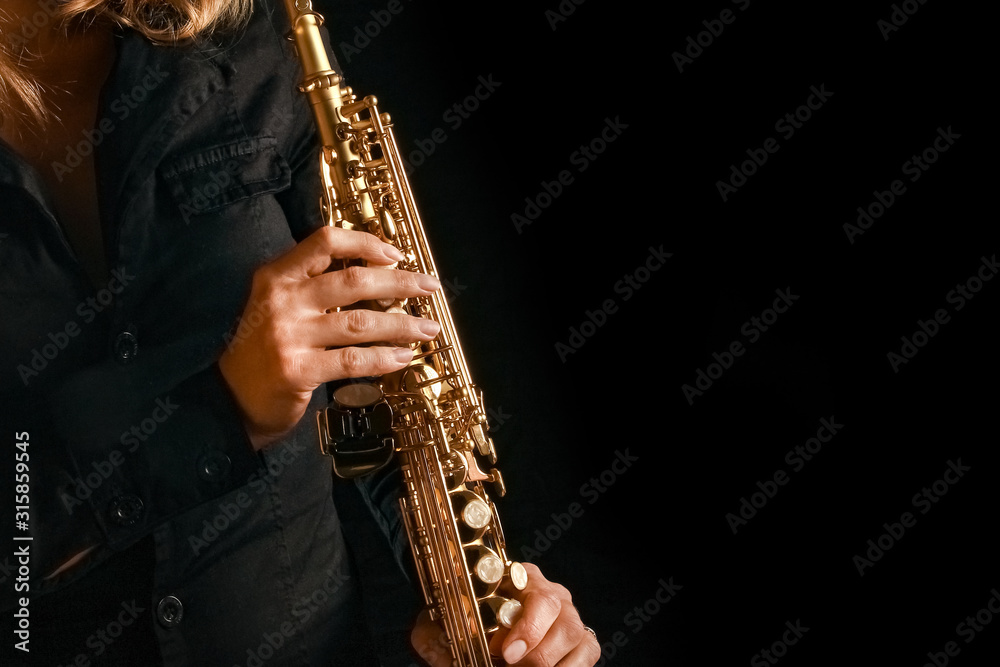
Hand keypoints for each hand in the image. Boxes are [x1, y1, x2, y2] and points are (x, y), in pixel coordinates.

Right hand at [218, 226, 440, 449]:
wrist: (228, 399)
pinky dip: (382, 358)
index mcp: (276, 276)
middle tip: (430, 287)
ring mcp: (289, 335)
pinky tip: (402, 357)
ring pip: (359, 322)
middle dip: (400, 283)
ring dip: (401, 325)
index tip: (396, 254)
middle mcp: (282, 300)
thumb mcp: (277, 305)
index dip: (365, 243)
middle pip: (353, 280)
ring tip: (428, 327)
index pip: (324, 241)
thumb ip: (313, 285)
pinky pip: (351, 361)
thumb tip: (375, 273)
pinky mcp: (297, 369)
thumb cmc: (262, 350)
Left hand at [411, 563, 600, 665]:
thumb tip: (444, 650)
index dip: (524, 629)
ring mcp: (571, 618)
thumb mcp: (440, 626)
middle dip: (536, 652)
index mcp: (520, 578)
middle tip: (511, 664)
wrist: (477, 630)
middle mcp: (553, 593)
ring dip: (547, 663)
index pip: (535, 597)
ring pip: (575, 638)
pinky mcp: (583, 644)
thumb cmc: (461, 626)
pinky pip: (587, 656)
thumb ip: (436, 635)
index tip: (504, 653)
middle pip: (561, 619)